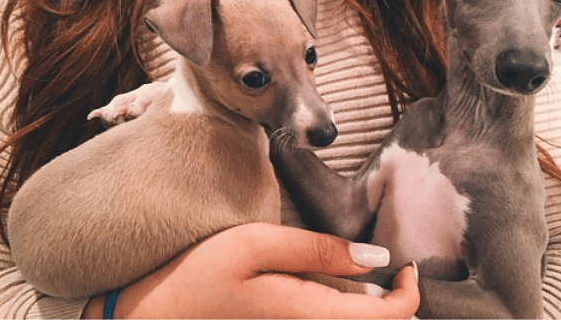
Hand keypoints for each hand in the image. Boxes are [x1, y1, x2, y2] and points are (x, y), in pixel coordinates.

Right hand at [82, 223, 418, 317]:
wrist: (151, 316)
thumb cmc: (199, 276)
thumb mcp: (256, 246)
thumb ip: (319, 252)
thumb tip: (378, 257)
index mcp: (311, 315)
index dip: (409, 295)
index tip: (406, 266)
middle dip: (390, 300)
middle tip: (381, 265)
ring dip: (367, 306)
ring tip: (353, 272)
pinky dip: (339, 307)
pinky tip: (323, 287)